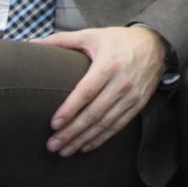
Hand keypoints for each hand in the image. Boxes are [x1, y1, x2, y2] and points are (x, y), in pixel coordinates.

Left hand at [36, 26, 165, 155]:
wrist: (156, 43)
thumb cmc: (119, 40)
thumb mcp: (92, 35)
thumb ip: (62, 40)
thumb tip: (31, 43)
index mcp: (109, 64)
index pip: (86, 92)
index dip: (70, 109)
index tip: (53, 124)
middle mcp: (122, 82)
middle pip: (94, 113)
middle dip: (72, 132)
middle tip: (52, 145)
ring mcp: (132, 95)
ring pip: (106, 123)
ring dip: (84, 139)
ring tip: (65, 151)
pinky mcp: (139, 103)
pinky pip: (118, 125)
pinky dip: (102, 138)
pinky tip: (86, 146)